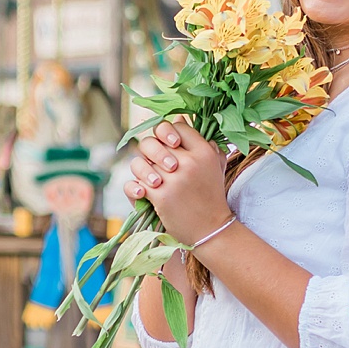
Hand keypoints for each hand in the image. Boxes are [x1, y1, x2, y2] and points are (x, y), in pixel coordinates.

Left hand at [123, 119, 230, 246]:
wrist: (211, 230)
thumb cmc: (211, 196)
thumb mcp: (214, 165)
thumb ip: (200, 142)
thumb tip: (179, 117)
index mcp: (204, 152)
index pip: (177, 126)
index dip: (167, 133)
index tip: (169, 145)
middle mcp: (189, 162)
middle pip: (153, 141)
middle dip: (150, 152)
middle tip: (159, 166)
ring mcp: (173, 179)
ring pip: (140, 162)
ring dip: (141, 172)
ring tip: (153, 182)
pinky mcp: (161, 196)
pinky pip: (134, 184)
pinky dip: (135, 189)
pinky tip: (143, 193)